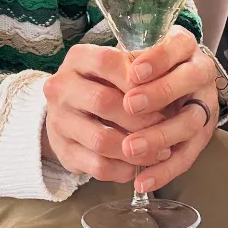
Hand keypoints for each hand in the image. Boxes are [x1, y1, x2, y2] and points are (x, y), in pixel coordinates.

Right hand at [43, 43, 167, 182]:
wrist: (71, 109)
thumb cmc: (108, 82)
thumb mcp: (121, 66)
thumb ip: (142, 69)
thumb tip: (169, 83)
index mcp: (77, 58)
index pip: (106, 62)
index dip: (136, 77)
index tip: (162, 88)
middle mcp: (59, 88)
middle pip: (104, 103)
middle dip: (141, 117)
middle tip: (167, 124)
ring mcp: (58, 121)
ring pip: (101, 140)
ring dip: (136, 149)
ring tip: (161, 151)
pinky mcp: (63, 152)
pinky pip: (98, 166)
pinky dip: (124, 169)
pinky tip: (141, 165)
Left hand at [122, 27, 219, 192]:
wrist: (173, 79)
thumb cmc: (147, 64)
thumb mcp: (140, 51)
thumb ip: (127, 59)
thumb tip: (106, 71)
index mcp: (185, 47)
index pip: (178, 46)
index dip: (158, 59)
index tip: (132, 72)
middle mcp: (201, 73)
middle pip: (190, 81)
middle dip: (160, 93)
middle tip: (130, 105)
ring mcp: (205, 106)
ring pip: (191, 121)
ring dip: (160, 135)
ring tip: (130, 148)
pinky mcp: (201, 136)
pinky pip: (187, 156)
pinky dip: (164, 171)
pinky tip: (142, 182)